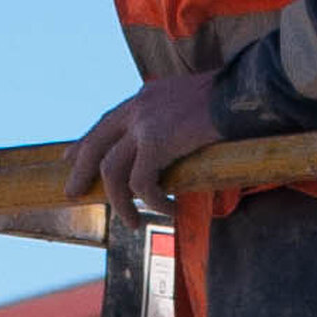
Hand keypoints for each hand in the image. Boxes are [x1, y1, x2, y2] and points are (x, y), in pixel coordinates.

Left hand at [62, 72, 221, 218]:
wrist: (246, 93)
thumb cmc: (232, 102)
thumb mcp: (194, 105)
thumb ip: (176, 121)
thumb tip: (177, 146)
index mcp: (146, 98)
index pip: (107, 122)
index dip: (86, 142)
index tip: (70, 158)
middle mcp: (139, 107)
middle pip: (97, 144)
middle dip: (81, 171)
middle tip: (73, 193)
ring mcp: (145, 123)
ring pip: (112, 170)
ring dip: (120, 202)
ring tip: (132, 223)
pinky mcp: (157, 141)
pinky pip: (141, 182)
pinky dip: (152, 203)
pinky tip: (167, 212)